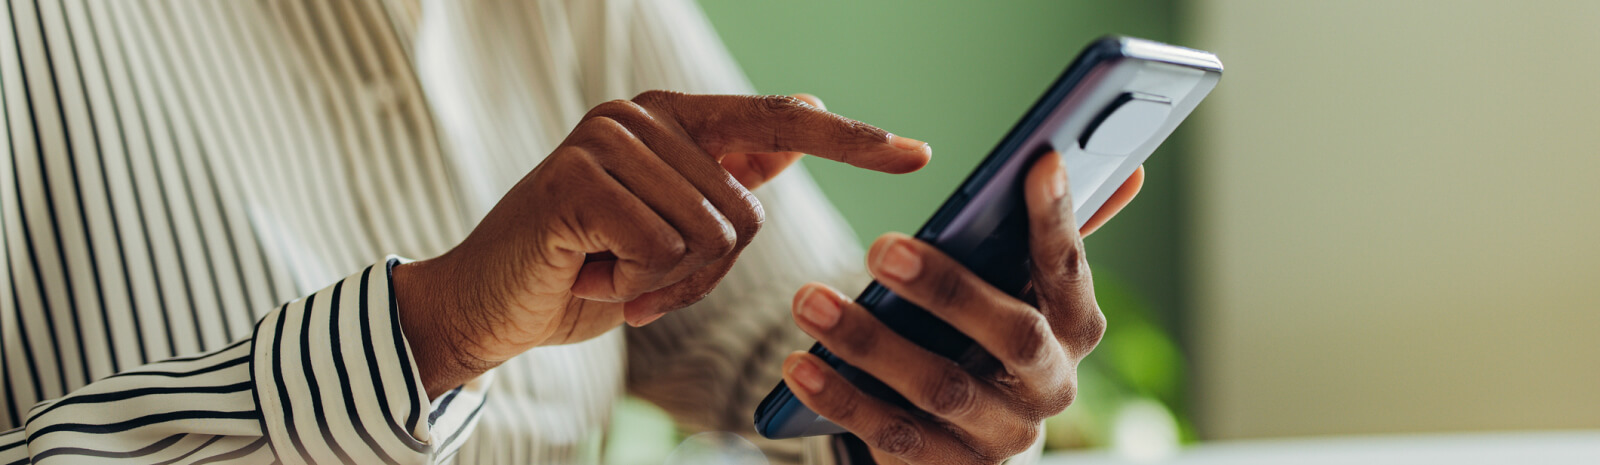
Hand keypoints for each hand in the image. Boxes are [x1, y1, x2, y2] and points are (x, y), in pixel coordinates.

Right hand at [394, 92, 931, 396]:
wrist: (491, 306)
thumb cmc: (585, 270)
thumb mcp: (670, 228)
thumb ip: (727, 177)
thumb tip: (800, 124)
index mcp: (672, 121)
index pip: (778, 123)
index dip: (852, 141)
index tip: (916, 153)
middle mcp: (641, 117)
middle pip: (744, 212)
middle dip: (702, 273)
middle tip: (640, 280)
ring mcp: (605, 140)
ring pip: (707, 234)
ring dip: (666, 284)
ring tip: (610, 273)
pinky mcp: (575, 178)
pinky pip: (660, 248)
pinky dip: (634, 286)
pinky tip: (589, 274)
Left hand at [781, 151, 1143, 463]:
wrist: (969, 441)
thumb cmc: (988, 335)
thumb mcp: (1019, 289)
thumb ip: (1055, 232)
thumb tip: (1128, 166)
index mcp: (1074, 328)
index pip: (1070, 269)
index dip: (1059, 219)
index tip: (1039, 162)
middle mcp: (1050, 386)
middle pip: (1013, 335)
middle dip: (947, 289)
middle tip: (881, 247)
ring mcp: (1001, 436)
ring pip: (940, 387)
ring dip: (869, 342)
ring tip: (809, 300)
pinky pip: (893, 436)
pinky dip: (842, 398)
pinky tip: (800, 364)